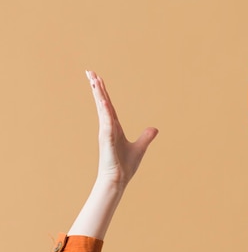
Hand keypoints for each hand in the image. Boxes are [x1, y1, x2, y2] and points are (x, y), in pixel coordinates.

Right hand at [86, 70, 157, 187]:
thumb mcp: (140, 148)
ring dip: (99, 94)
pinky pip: (106, 122)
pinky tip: (104, 101)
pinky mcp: (106, 139)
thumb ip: (146, 137)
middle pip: (102, 103)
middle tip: (90, 71)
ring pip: (102, 109)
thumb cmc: (125, 166)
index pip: (109, 106)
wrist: (118, 180)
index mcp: (114, 128)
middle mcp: (108, 127)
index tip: (98, 79)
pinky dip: (105, 111)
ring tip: (94, 80)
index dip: (104, 92)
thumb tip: (155, 129)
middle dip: (97, 87)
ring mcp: (105, 132)